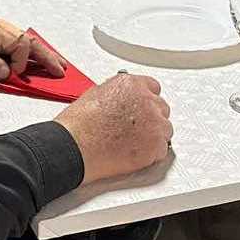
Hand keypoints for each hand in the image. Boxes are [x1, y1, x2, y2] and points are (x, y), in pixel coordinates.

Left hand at [0, 16, 65, 80]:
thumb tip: (6, 71)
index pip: (20, 43)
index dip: (22, 60)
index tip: (16, 73)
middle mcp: (1, 34)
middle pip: (31, 44)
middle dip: (48, 56)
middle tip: (62, 69)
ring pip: (27, 50)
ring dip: (42, 59)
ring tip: (57, 68)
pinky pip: (17, 57)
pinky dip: (30, 63)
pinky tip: (38, 69)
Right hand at [54, 73, 171, 184]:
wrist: (74, 146)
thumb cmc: (79, 125)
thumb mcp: (96, 94)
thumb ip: (117, 94)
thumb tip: (122, 101)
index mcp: (131, 84)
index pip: (153, 88)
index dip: (147, 101)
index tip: (143, 109)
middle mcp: (146, 100)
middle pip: (161, 109)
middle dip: (151, 119)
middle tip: (136, 130)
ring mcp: (154, 123)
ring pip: (165, 129)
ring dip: (153, 136)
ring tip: (133, 144)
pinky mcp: (156, 145)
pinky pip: (162, 150)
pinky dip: (152, 155)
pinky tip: (134, 155)